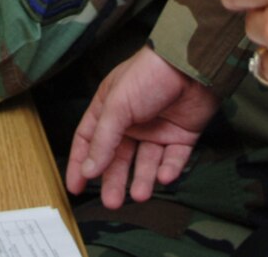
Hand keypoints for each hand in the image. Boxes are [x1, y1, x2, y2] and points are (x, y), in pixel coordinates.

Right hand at [66, 47, 222, 207]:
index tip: (76, 187)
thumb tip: (88, 169)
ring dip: (142, 180)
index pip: (89, 141)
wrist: (191, 65)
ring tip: (140, 194)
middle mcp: (132, 123)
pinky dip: (168, 170)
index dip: (81, 164)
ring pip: (145, 163)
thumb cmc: (149, 74)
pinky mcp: (181, 136)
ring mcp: (157, 130)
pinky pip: (172, 159)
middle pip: (118, 158)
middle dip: (114, 180)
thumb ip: (103, 140)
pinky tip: (164, 176)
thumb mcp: (117, 105)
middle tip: (111, 202)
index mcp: (110, 110)